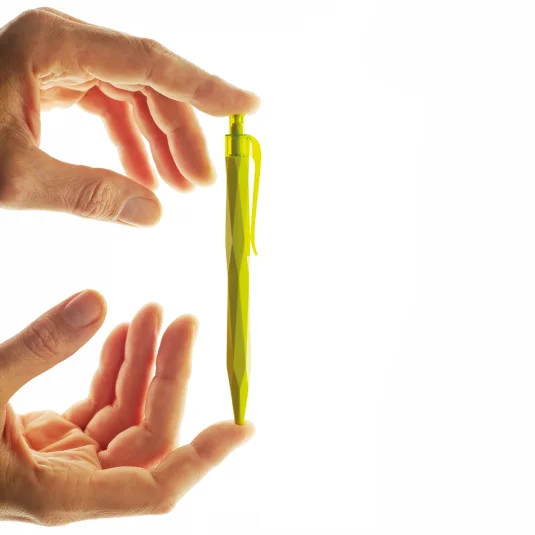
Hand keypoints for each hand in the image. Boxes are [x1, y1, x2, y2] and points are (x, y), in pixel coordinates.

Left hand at [0, 8, 259, 225]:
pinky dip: (132, 145)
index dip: (206, 88)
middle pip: (150, 84)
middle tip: (202, 185)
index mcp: (55, 45)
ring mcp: (62, 61)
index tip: (248, 106)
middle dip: (181, 136)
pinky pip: (112, 109)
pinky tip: (145, 178)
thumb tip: (154, 213)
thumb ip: (90, 194)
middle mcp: (65, 43)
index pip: (152, 63)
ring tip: (179, 189)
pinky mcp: (58, 83)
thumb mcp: (15, 177)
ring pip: (135, 98)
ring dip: (160, 143)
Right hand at [0, 291, 252, 524]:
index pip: (157, 486)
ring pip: (127, 412)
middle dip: (169, 374)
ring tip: (154, 314)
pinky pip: (101, 402)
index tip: (244, 426)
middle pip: (149, 431)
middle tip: (182, 320)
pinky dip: (115, 367)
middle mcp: (73, 481)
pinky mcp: (51, 437)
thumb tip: (99, 301)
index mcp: (62, 492)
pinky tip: (123, 332)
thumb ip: (37, 349)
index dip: (204, 458)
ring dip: (143, 363)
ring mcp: (64, 458)